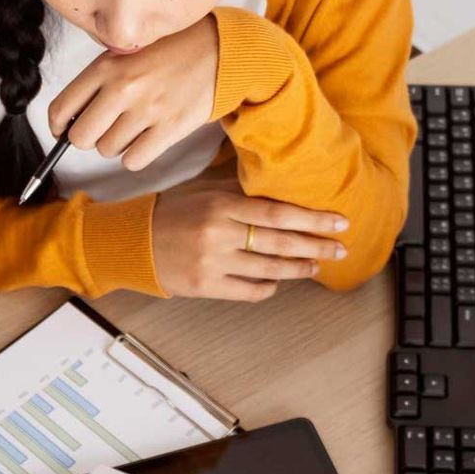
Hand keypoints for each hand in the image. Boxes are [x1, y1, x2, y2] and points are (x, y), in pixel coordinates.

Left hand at [47, 18, 219, 170]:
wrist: (219, 49)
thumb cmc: (169, 51)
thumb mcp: (127, 53)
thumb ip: (98, 81)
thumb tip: (70, 121)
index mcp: (106, 66)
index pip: (61, 108)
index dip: (58, 127)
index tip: (63, 131)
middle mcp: (122, 88)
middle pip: (80, 138)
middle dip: (88, 138)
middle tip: (104, 129)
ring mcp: (147, 110)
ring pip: (107, 150)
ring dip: (116, 145)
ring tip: (134, 126)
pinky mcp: (170, 128)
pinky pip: (133, 161)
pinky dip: (136, 155)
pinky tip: (146, 139)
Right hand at [151, 179, 348, 300]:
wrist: (133, 242)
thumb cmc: (172, 211)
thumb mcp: (204, 190)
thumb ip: (241, 189)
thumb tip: (282, 182)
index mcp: (221, 205)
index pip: (277, 213)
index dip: (312, 219)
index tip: (339, 221)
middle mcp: (218, 234)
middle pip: (280, 242)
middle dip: (316, 246)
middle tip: (341, 249)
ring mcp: (212, 263)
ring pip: (269, 269)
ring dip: (298, 268)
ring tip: (317, 265)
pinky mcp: (205, 287)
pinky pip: (249, 291)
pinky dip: (269, 287)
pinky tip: (279, 281)